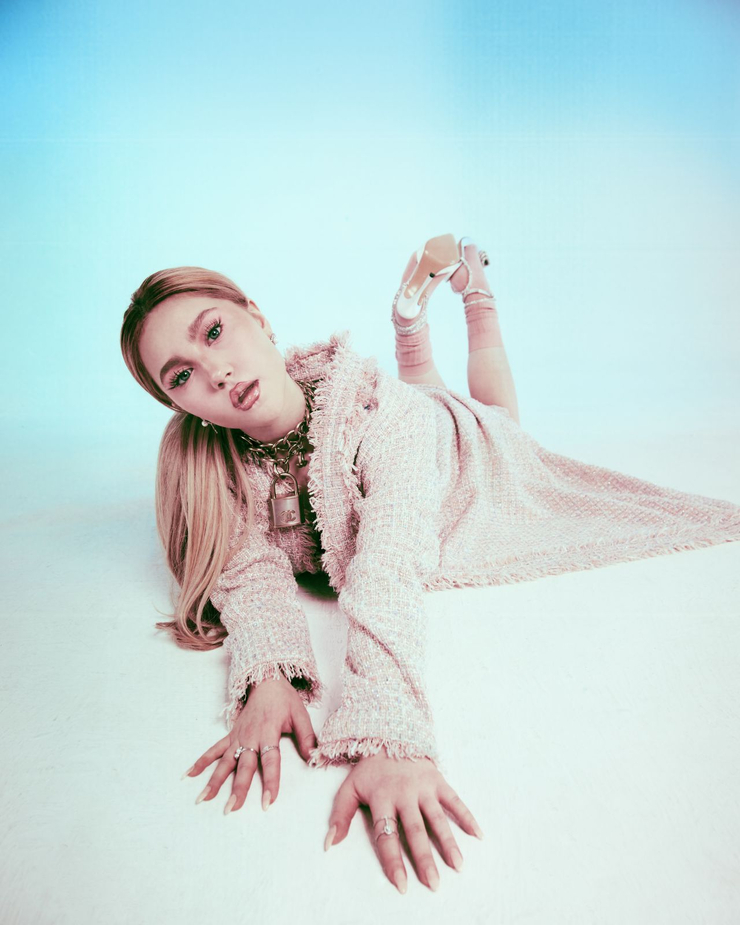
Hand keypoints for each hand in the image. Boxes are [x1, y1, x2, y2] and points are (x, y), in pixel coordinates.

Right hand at [182, 675, 317, 813]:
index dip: (270, 781)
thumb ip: (307, 738)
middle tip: (232, 808)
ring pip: (224, 761)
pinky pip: (213, 750)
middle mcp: (250, 736)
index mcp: (269, 732)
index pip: (271, 761)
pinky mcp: (231, 735)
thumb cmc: (284, 699)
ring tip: (204, 799)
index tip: (268, 802)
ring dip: (214, 780)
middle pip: (244, 766)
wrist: (266, 680)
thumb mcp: (300, 715)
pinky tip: (189, 775)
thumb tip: (314, 760)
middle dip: (238, 788)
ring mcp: (238, 736)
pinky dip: (201, 762)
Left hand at [324, 746, 482, 892]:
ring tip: (458, 866)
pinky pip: (455, 800)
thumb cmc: (370, 770)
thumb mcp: (349, 788)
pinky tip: (478, 834)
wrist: (389, 734)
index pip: (388, 835)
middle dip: (425, 859)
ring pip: (438, 818)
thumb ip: (340, 816)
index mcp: (382, 798)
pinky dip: (467, 816)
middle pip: (416, 831)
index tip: (402, 885)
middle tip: (434, 884)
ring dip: (449, 842)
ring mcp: (424, 787)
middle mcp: (405, 794)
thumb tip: (329, 844)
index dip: (394, 861)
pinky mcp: (438, 780)